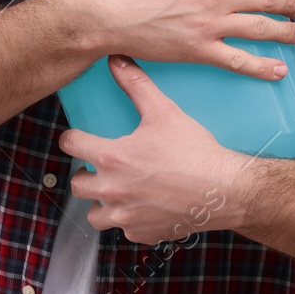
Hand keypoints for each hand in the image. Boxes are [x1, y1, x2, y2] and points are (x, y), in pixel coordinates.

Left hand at [60, 55, 248, 244]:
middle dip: (86, 174)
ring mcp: (125, 216)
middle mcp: (112, 190)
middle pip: (77, 185)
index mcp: (112, 158)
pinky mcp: (141, 233)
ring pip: (95, 214)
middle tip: (101, 167)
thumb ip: (136, 84)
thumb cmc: (194, 152)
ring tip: (117, 191)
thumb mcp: (164, 112)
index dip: (72, 139)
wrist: (223, 191)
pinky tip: (144, 206)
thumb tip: (117, 60)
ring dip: (101, 202)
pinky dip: (129, 219)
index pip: (71, 145)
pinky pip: (123, 229)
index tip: (76, 139)